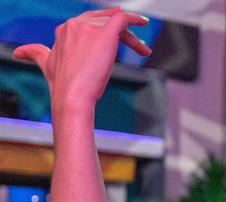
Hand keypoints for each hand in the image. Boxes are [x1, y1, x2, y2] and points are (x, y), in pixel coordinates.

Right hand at [13, 8, 149, 111]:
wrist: (72, 96)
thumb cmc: (62, 85)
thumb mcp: (47, 64)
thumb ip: (36, 53)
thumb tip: (19, 52)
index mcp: (64, 29)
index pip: (90, 22)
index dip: (106, 30)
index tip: (118, 42)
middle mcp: (75, 24)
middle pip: (105, 22)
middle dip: (121, 34)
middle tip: (137, 46)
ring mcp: (89, 28)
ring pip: (117, 24)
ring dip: (132, 37)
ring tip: (144, 51)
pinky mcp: (105, 34)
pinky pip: (123, 18)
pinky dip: (135, 18)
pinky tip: (143, 23)